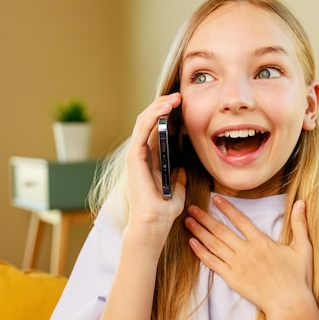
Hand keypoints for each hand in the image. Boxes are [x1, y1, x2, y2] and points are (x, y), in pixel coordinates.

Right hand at [125, 92, 185, 247]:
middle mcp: (142, 154)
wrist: (154, 223)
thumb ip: (178, 178)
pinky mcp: (134, 156)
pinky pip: (142, 129)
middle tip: (179, 96)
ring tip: (175, 97)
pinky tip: (165, 108)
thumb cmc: (164, 210)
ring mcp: (136, 154)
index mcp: (151, 159)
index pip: (157, 129)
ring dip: (159, 106)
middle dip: (164, 105)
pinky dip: (154, 116)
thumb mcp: (177, 190)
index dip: (168, 115)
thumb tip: (183, 170)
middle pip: (149, 121)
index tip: (183, 105)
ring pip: (144, 121)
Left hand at [185, 196, 313, 315]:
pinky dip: (201, 252)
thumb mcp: (303, 248)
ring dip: (199, 232)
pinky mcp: (232, 278)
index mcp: (261, 241)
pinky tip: (192, 243)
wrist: (289, 304)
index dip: (226, 208)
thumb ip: (300, 224)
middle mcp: (246, 250)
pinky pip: (213, 263)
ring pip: (214, 244)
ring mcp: (237, 264)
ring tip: (188, 221)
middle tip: (191, 208)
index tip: (215, 198)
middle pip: (221, 230)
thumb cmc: (297, 278)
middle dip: (205, 218)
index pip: (240, 219)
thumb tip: (301, 202)